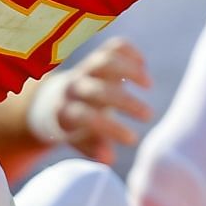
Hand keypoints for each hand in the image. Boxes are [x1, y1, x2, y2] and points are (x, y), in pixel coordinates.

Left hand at [26, 38, 153, 163]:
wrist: (56, 100)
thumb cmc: (76, 127)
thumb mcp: (80, 140)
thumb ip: (93, 148)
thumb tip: (107, 159)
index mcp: (66, 112)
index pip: (86, 117)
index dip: (110, 128)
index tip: (132, 139)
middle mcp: (74, 88)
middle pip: (97, 90)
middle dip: (125, 103)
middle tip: (148, 116)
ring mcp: (85, 69)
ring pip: (105, 60)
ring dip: (129, 70)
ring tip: (149, 86)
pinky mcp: (97, 56)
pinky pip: (113, 46)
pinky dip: (131, 52)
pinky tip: (143, 66)